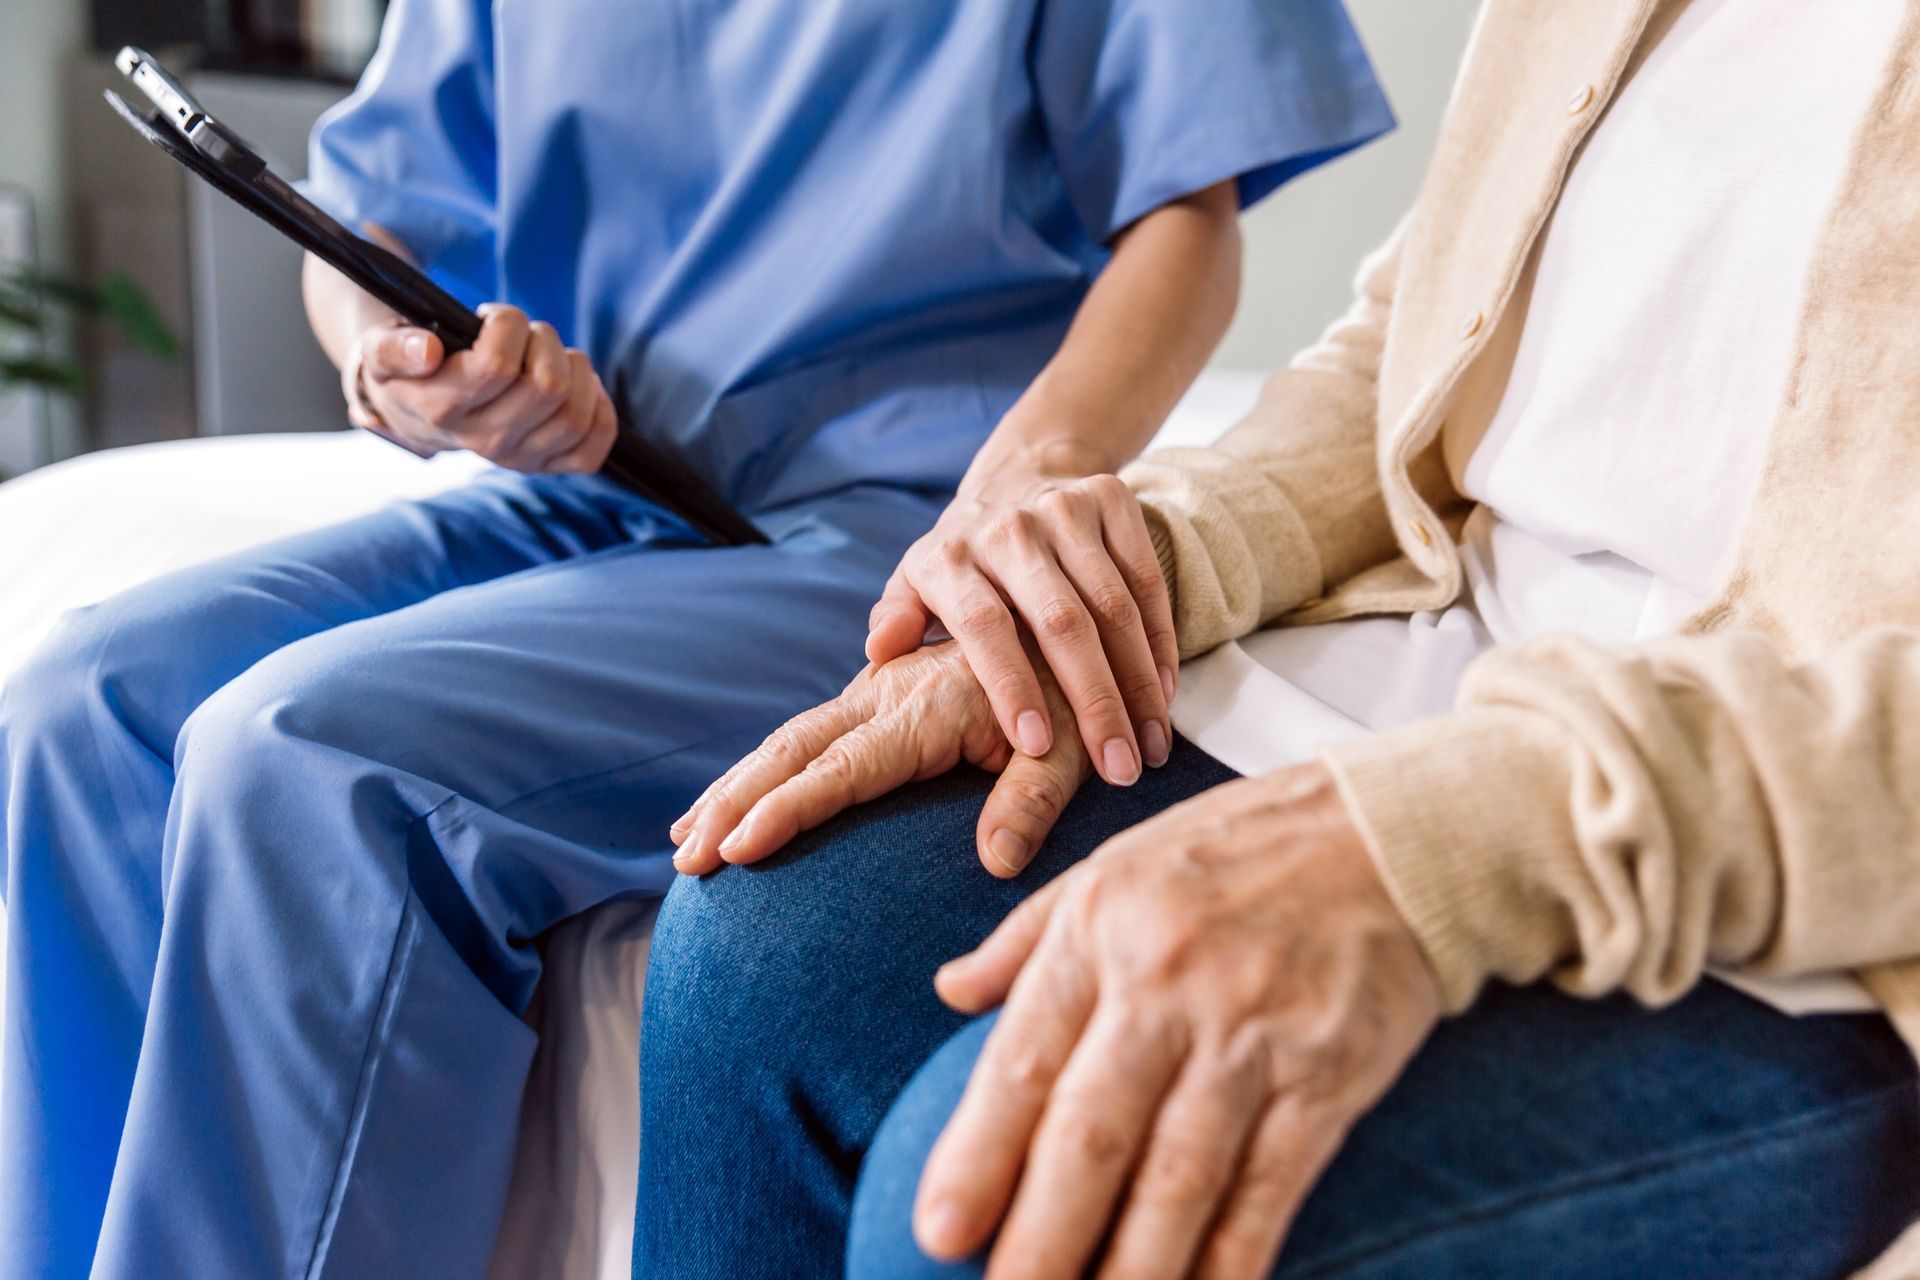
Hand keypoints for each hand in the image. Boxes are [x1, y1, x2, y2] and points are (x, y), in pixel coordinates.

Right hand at [346, 304, 617, 472]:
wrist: (414, 412)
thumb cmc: (409, 369)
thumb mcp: (381, 349)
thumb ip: (394, 347)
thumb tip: (427, 350)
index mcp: (443, 410)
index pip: (498, 366)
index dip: (507, 326)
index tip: (492, 318)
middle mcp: (484, 441)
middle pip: (549, 386)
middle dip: (544, 340)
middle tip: (524, 335)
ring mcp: (518, 459)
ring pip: (577, 413)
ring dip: (576, 369)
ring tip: (549, 356)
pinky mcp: (546, 466)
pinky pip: (591, 453)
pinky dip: (600, 414)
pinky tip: (582, 388)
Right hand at [670, 643, 1090, 878]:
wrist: (1076, 628)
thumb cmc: (1081, 700)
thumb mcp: (1076, 750)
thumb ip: (1035, 799)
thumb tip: (996, 861)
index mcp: (929, 707)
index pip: (843, 767)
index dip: (787, 809)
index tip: (738, 849)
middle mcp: (889, 695)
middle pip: (793, 750)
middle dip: (735, 803)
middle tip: (687, 860)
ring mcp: (876, 696)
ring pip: (787, 741)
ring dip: (733, 791)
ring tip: (684, 845)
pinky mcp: (875, 702)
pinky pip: (804, 739)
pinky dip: (757, 776)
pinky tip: (723, 810)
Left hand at [867, 474, 1177, 789]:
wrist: (1017, 476)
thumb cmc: (963, 560)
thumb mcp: (914, 584)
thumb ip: (896, 619)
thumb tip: (880, 652)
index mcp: (950, 558)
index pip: (985, 625)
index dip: (1010, 685)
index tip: (1034, 745)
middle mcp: (1008, 530)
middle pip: (1062, 622)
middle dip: (1095, 701)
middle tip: (1118, 769)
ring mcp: (1064, 510)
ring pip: (1113, 604)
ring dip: (1137, 681)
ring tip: (1149, 744)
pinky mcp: (1110, 499)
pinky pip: (1146, 577)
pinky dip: (1160, 638)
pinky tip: (1163, 691)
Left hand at [915, 765, 1443, 1278]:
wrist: (1399, 832)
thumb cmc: (1241, 851)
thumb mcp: (1119, 864)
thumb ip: (1029, 936)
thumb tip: (950, 990)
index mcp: (1104, 928)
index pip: (1024, 1059)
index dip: (977, 1154)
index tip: (938, 1230)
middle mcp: (1171, 982)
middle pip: (1091, 1133)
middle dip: (1039, 1236)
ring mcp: (1255, 1034)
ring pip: (1177, 1177)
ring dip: (1129, 1271)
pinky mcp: (1329, 1076)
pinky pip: (1269, 1190)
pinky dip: (1230, 1262)